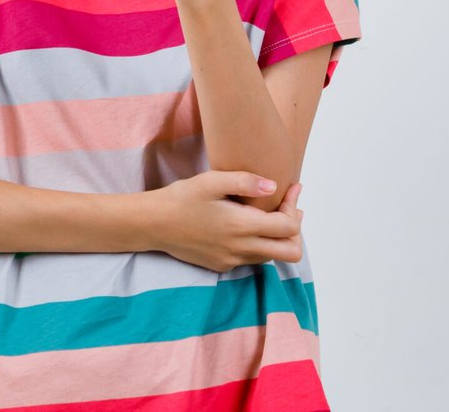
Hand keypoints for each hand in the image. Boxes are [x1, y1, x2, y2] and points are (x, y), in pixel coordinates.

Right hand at [144, 171, 305, 271]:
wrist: (153, 224)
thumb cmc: (181, 198)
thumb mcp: (210, 181)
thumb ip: (244, 181)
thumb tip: (274, 186)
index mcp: (242, 226)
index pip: (290, 228)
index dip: (295, 207)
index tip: (292, 189)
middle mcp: (241, 249)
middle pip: (290, 252)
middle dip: (295, 231)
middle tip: (287, 208)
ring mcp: (231, 261)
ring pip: (271, 256)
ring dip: (276, 237)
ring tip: (268, 213)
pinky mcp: (221, 266)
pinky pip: (251, 259)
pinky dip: (257, 244)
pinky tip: (245, 225)